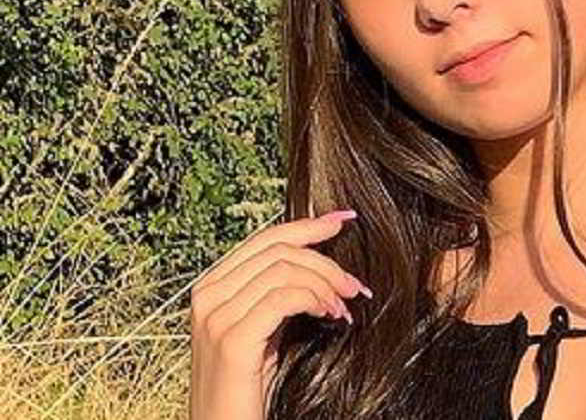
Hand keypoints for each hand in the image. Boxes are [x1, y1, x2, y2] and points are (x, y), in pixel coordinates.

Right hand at [189, 210, 370, 419]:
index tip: (343, 219)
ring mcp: (216, 317)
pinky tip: (330, 315)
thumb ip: (276, 294)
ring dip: (325, 283)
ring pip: (284, 270)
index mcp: (212, 287)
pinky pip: (283, 298)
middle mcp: (208, 295)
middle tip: (354, 285)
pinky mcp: (232, 340)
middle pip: (278, 249)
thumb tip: (319, 261)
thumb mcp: (262, 331)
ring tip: (344, 307)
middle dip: (325, 260)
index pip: (266, 238)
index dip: (308, 225)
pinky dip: (314, 299)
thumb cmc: (249, 389)